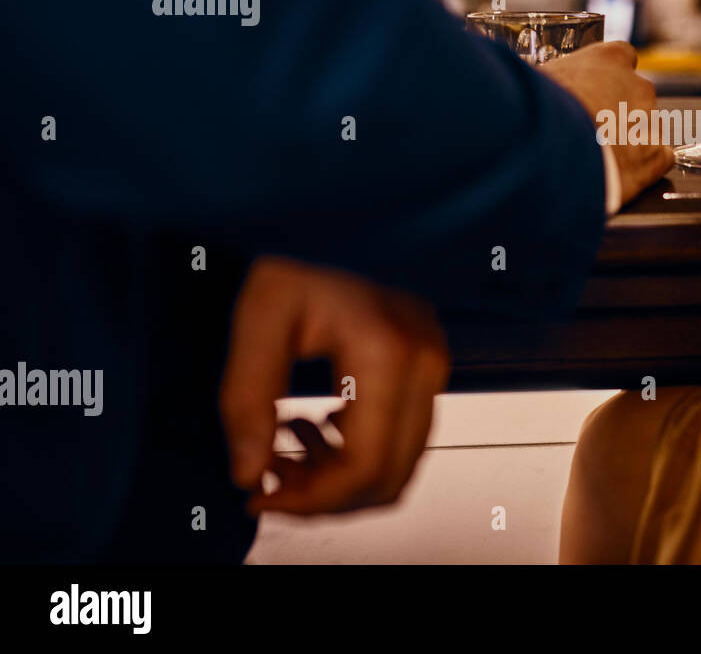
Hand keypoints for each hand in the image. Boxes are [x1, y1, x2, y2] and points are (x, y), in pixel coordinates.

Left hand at [220, 256, 448, 513]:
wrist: (332, 218)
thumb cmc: (296, 255)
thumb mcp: (257, 316)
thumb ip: (247, 397)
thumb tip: (248, 472)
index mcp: (388, 351)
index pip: (365, 464)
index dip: (311, 500)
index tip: (258, 495)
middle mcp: (426, 362)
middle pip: (389, 476)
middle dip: (324, 498)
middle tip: (269, 485)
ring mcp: (435, 365)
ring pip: (400, 465)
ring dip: (341, 480)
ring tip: (285, 453)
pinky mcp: (429, 367)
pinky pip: (404, 438)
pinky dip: (359, 454)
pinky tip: (314, 427)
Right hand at [539, 42, 673, 207]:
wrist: (549, 146)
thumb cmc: (536, 109)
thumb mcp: (537, 81)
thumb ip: (553, 83)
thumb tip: (538, 91)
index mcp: (608, 59)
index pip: (622, 58)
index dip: (609, 78)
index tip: (596, 91)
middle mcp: (636, 84)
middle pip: (635, 97)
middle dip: (616, 114)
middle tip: (590, 133)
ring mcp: (650, 120)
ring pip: (644, 130)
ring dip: (627, 142)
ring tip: (597, 158)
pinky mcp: (655, 155)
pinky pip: (659, 159)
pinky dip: (642, 168)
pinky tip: (619, 174)